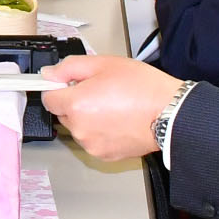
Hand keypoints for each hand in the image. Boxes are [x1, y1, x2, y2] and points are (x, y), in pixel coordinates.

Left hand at [37, 54, 181, 160]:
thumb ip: (70, 68)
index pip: (48, 98)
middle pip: (64, 113)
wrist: (170, 114)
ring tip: (113, 106)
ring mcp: (92, 144)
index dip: (58, 88)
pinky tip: (118, 121)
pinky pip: (93, 140)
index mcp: (76, 104)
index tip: (65, 85)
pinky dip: (100, 132)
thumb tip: (49, 73)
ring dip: (88, 118)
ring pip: (79, 128)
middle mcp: (80, 128)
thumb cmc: (143, 88)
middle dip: (76, 102)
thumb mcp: (103, 64)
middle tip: (100, 91)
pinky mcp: (105, 155)